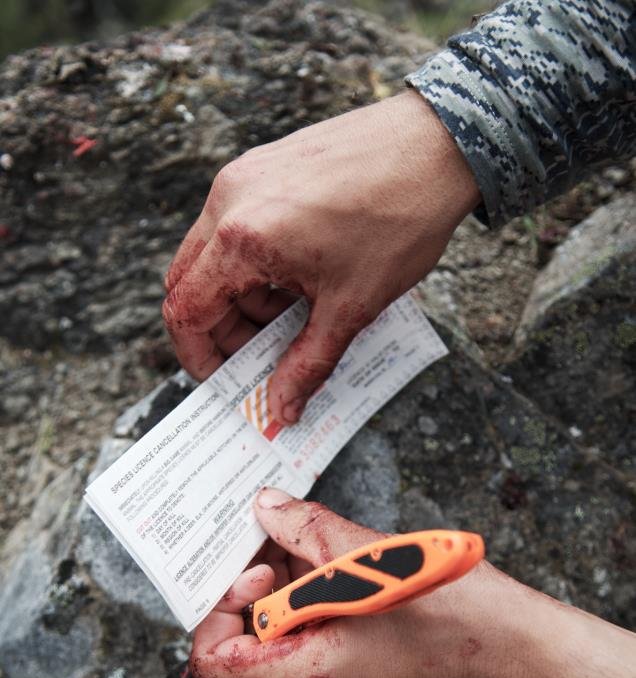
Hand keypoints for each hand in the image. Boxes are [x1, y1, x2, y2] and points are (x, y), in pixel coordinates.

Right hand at [162, 91, 479, 423]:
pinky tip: (299, 278)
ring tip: (293, 316)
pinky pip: (235, 225)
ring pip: (212, 255)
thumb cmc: (400, 218)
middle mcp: (230, 199)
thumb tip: (281, 409)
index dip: (199, 356)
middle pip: (188, 283)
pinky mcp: (263, 165)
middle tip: (262, 356)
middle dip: (220, 329)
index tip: (225, 379)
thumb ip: (307, 364)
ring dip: (240, 297)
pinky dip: (253, 263)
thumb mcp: (351, 307)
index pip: (186, 310)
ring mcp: (244, 176)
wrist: (438, 145)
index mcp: (243, 238)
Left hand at [190, 489, 535, 677]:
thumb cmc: (453, 620)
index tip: (255, 563)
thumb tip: (265, 507)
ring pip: (288, 634)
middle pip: (250, 639)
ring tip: (317, 537)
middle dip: (257, 580)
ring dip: (293, 582)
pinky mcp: (363, 674)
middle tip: (279, 531)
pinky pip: (319, 636)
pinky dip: (320, 596)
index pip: (213, 659)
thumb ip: (306, 531)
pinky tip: (345, 557)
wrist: (524, 656)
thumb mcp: (369, 562)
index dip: (217, 605)